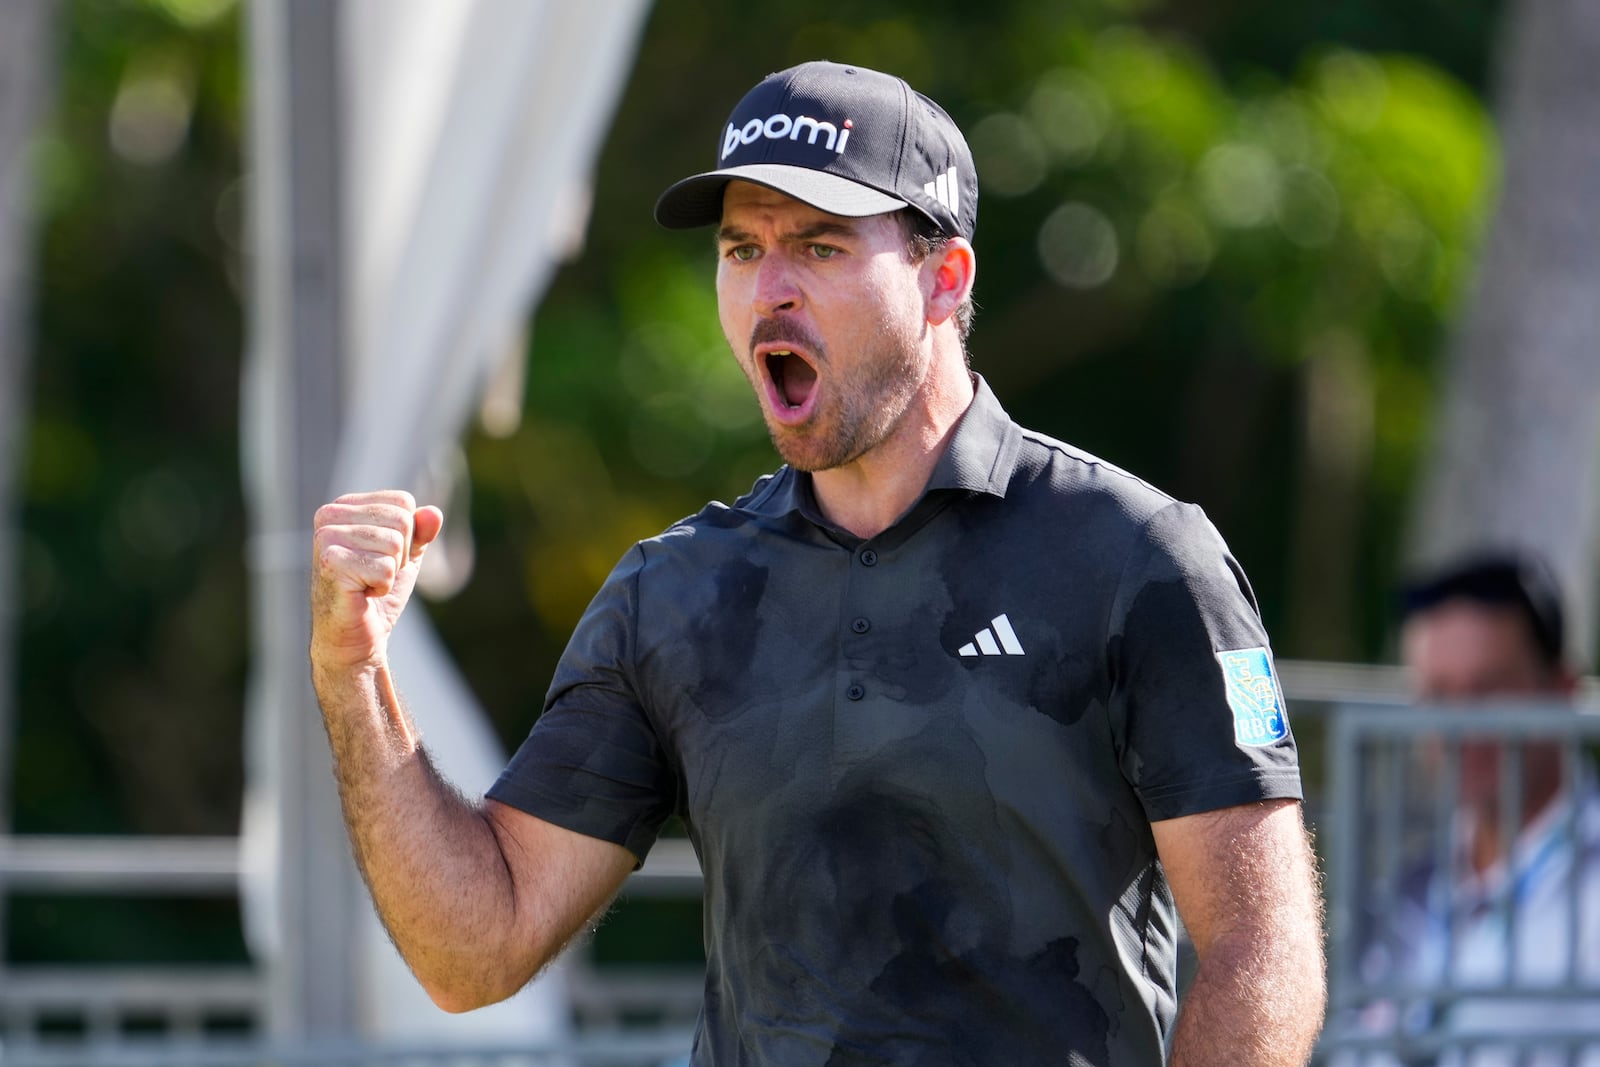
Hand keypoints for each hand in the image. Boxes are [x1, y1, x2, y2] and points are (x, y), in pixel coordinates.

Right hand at [311, 490, 443, 671]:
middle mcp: (329, 516)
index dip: (407, 536)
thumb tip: (434, 513)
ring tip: (367, 584)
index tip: (382, 557)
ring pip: (394, 544)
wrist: (353, 637)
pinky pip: (385, 568)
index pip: (403, 502)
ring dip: (390, 572)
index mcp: (344, 507)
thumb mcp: (406, 555)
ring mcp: (326, 538)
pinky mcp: (330, 563)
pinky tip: (361, 594)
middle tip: (375, 575)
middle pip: (401, 521)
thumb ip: (421, 531)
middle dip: (400, 555)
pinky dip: (382, 587)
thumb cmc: (375, 592)